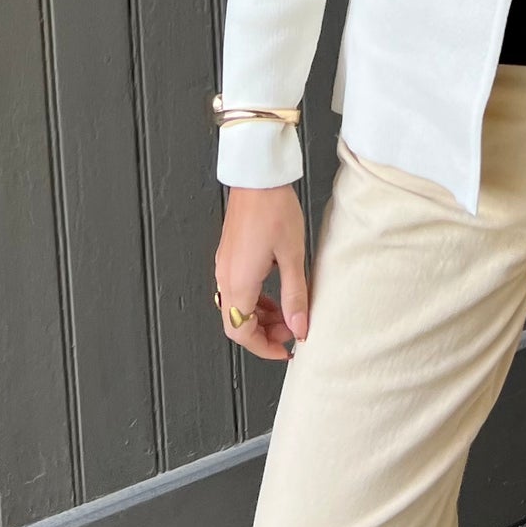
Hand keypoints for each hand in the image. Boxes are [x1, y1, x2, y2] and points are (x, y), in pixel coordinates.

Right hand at [215, 183, 310, 360]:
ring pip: (237, 306)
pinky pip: (237, 288)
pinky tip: (275, 288)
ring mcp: (225, 265)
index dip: (263, 347)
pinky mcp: (230, 254)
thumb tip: (299, 328)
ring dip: (261, 315)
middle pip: (237, 322)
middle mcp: (226, 277)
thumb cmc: (274, 209)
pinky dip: (255, 297)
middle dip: (264, 332)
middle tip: (291, 329)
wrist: (257, 177)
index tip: (285, 349)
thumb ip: (295, 296)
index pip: (241, 333)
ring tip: (288, 311)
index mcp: (239, 283)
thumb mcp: (292, 256)